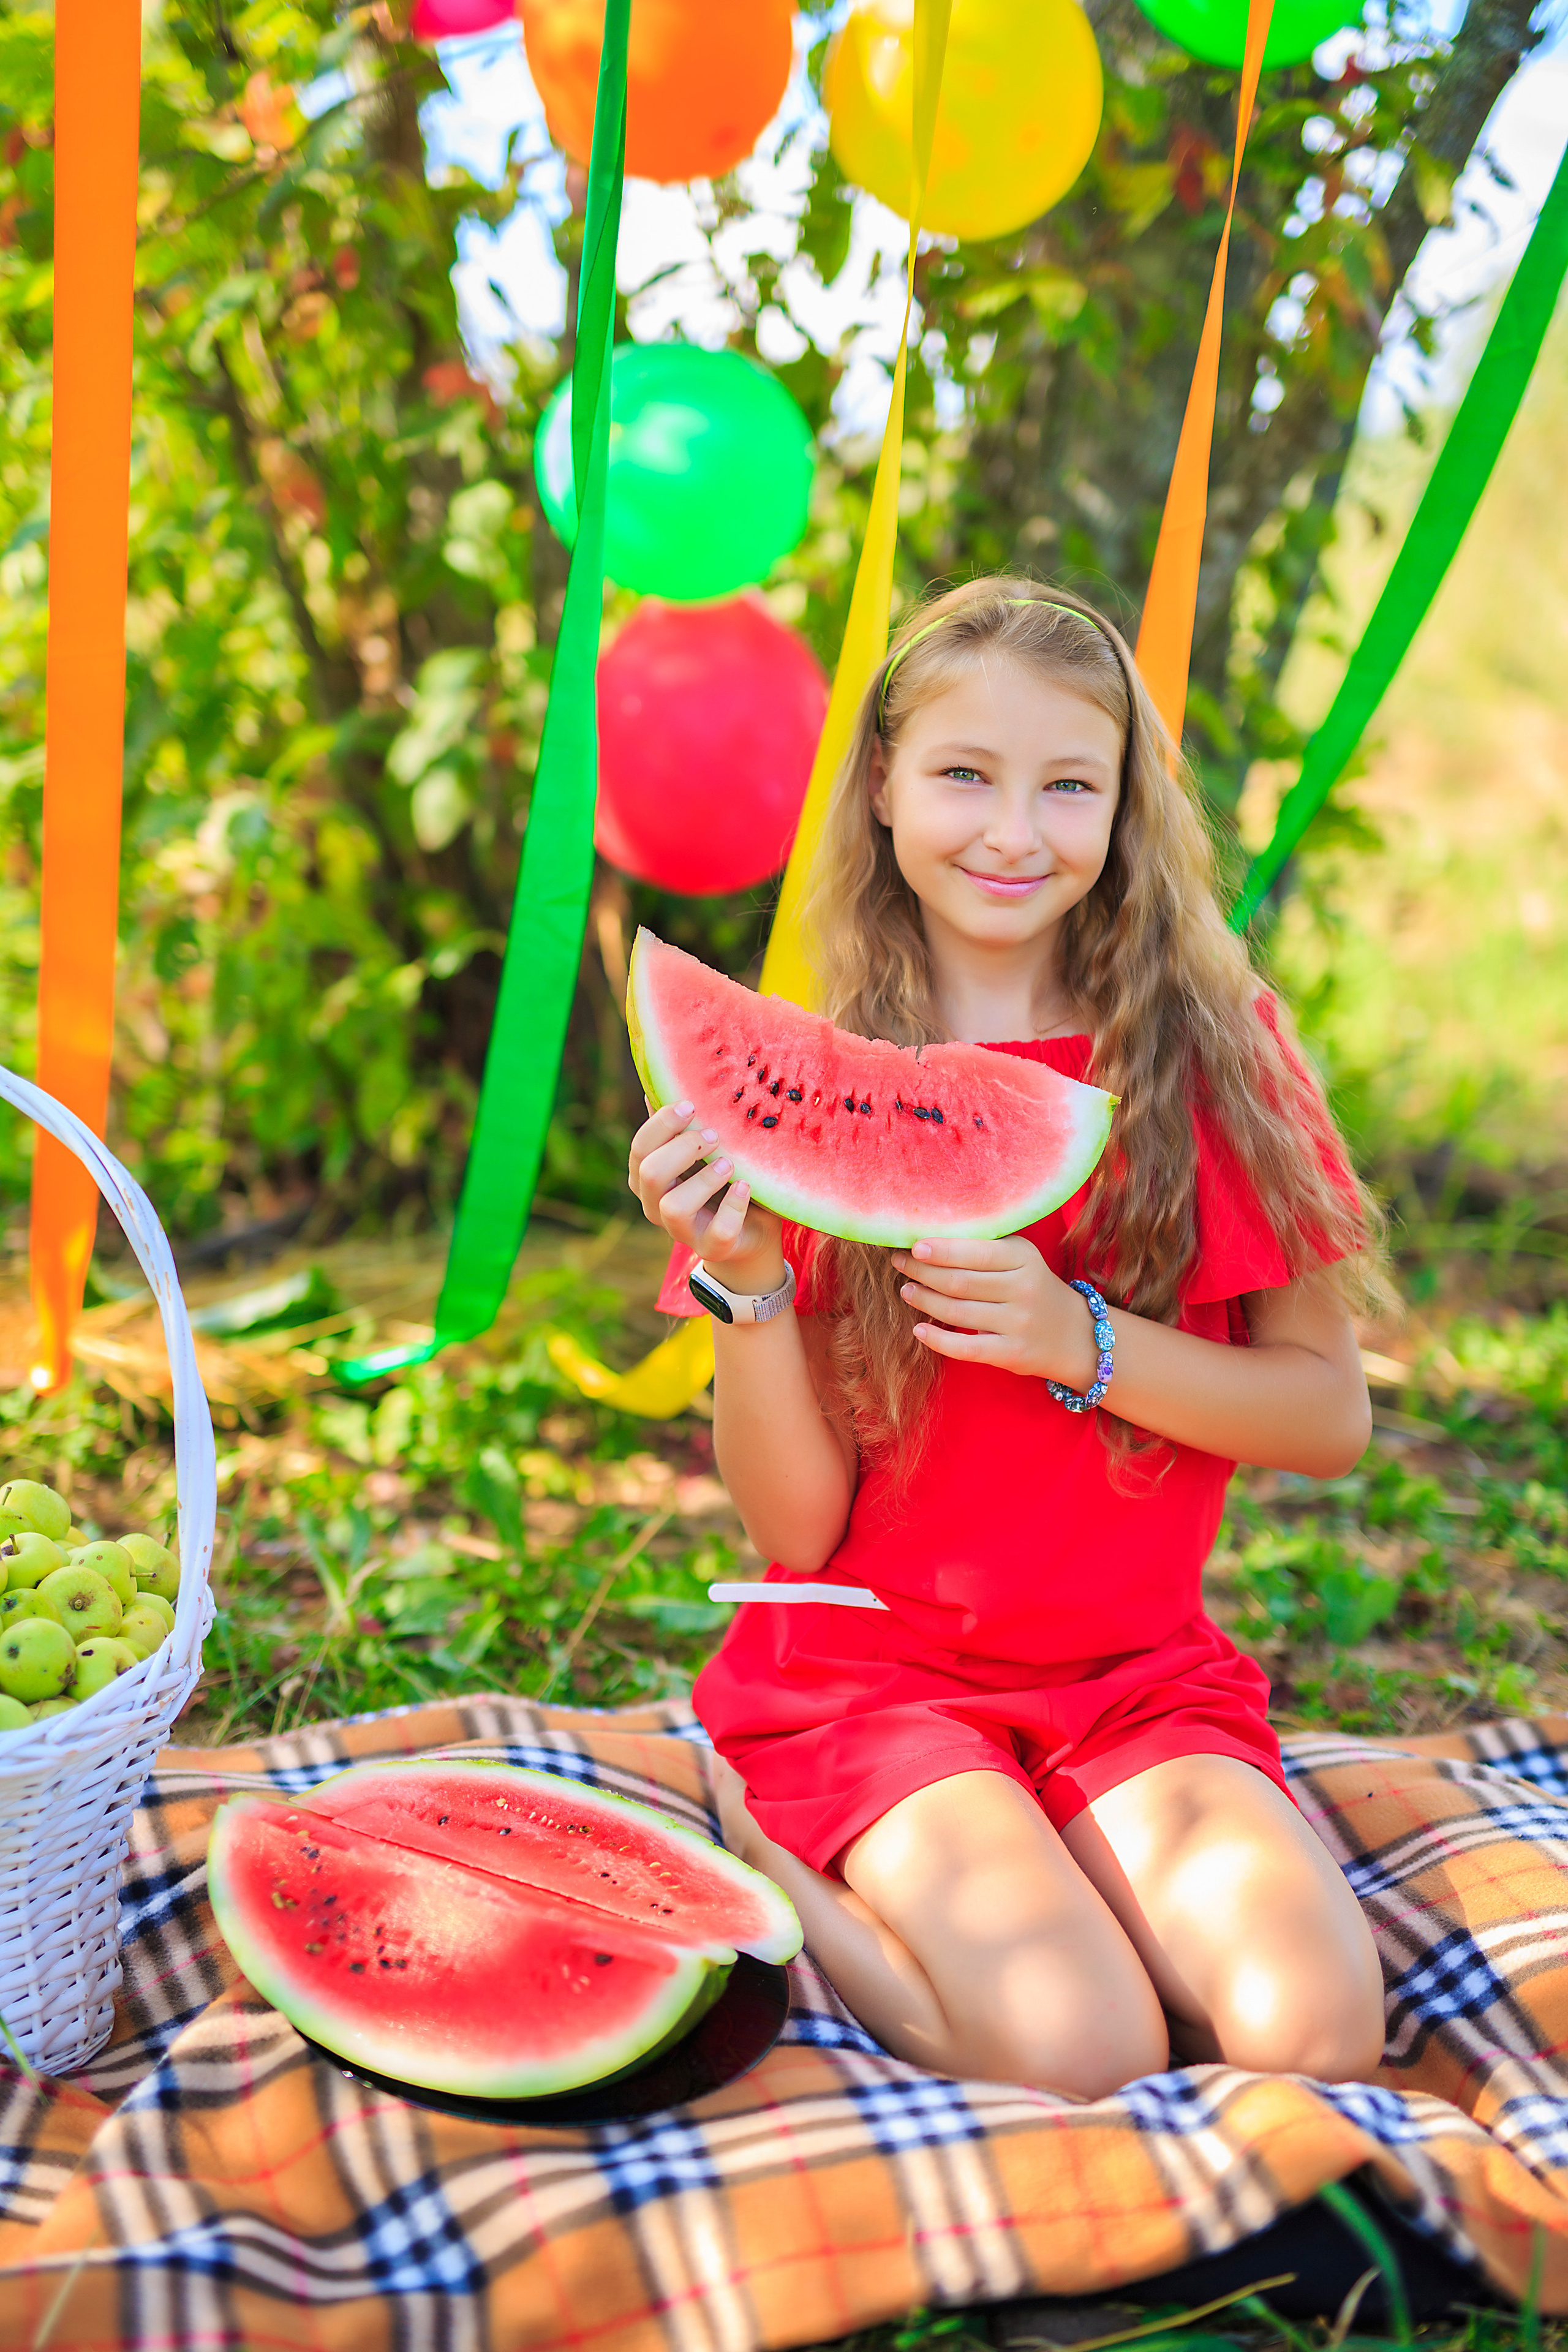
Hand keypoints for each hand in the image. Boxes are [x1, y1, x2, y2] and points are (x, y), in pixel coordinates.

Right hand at [628, 1103, 784, 1288]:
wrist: (752, 1229)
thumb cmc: (721, 1181)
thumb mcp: (702, 1151)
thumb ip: (681, 1127)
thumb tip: (656, 1088)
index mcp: (647, 1178)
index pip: (640, 1148)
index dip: (662, 1125)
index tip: (691, 1106)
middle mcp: (655, 1205)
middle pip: (650, 1174)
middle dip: (682, 1149)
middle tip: (713, 1135)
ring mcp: (681, 1232)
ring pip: (673, 1207)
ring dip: (703, 1181)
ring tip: (729, 1164)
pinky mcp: (712, 1248)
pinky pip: (717, 1232)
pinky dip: (733, 1207)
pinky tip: (746, 1187)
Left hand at [890, 1237, 1102, 1385]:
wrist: (1077, 1336)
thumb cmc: (1034, 1289)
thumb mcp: (1021, 1260)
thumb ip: (985, 1250)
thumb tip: (930, 1241)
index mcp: (1024, 1258)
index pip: (975, 1252)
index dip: (941, 1250)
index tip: (913, 1246)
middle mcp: (1024, 1289)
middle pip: (960, 1281)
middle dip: (923, 1272)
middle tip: (900, 1264)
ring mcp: (1019, 1323)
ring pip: (958, 1312)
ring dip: (925, 1300)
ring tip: (907, 1291)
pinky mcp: (1012, 1353)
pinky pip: (967, 1348)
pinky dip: (939, 1340)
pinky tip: (919, 1330)